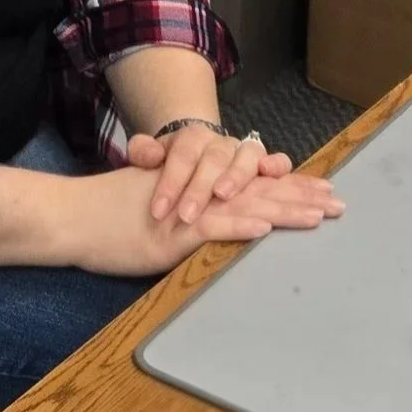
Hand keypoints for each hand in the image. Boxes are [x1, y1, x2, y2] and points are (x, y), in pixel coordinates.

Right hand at [59, 158, 341, 277]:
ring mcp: (186, 207)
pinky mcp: (171, 230)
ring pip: (243, 204)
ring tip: (318, 215)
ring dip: (284, 210)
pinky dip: (238, 225)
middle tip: (338, 203)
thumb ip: (189, 209)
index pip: (251, 182)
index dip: (287, 185)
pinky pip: (210, 225)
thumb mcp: (157, 206)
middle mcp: (196, 189)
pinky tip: (264, 227)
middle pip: (257, 189)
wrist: (72, 216)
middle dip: (300, 196)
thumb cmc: (108, 216)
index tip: (321, 190)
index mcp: (197, 182)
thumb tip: (218, 218)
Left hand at [126, 123, 292, 226]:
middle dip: (199, 188)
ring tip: (224, 195)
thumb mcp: (154, 156)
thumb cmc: (175, 165)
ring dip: (237, 177)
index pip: (180, 157)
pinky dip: (277, 165)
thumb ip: (144, 152)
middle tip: (186, 214)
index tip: (157, 210)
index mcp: (191, 138)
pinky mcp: (264, 165)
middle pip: (212, 160)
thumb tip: (147, 154)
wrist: (200, 152)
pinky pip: (278, 161)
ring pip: (246, 157)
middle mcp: (221, 142)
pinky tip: (271, 174)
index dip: (170, 182)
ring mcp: (244, 152)